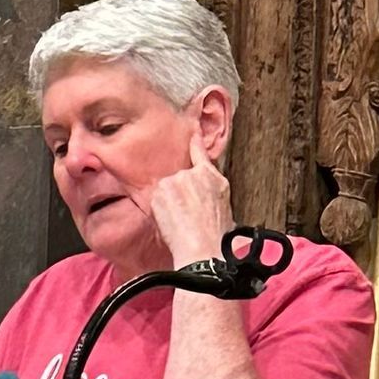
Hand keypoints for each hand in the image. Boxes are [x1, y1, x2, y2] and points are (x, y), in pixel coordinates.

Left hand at [148, 134, 233, 266]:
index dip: (194, 140)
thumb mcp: (222, 208)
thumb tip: (202, 197)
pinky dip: (159, 210)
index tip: (191, 131)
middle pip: (179, 179)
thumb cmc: (215, 237)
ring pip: (167, 190)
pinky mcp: (163, 189)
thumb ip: (209, 192)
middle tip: (183, 216)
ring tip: (179, 222)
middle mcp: (196, 174)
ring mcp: (179, 180)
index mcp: (214, 178)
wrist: (202, 247)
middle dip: (178, 195)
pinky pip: (156, 199)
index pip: (200, 152)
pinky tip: (170, 221)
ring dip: (168, 204)